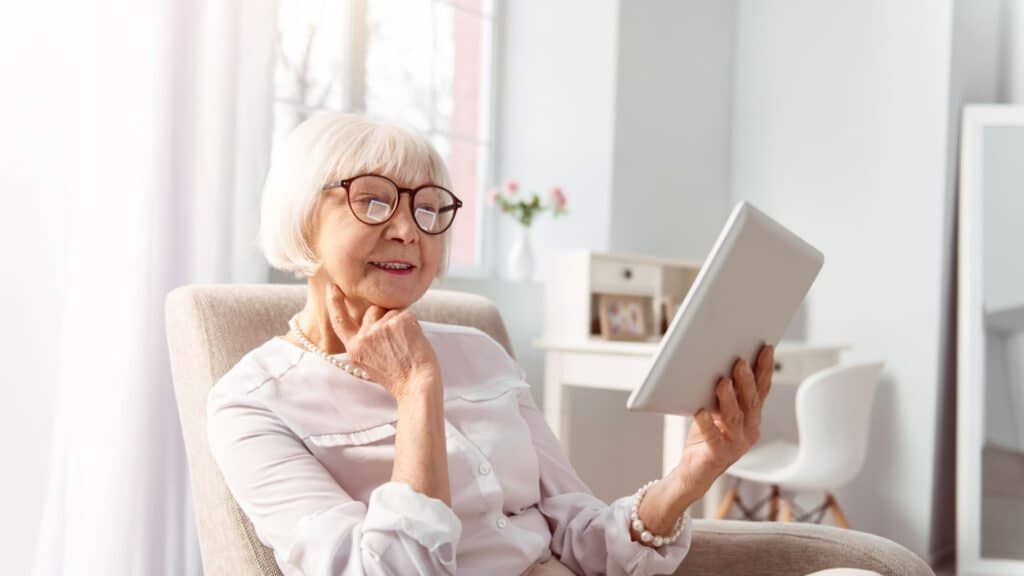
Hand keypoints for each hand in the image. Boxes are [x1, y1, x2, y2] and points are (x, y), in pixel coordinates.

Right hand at [324, 282, 440, 400]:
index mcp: (355, 348)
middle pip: (373, 311)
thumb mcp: (370, 363)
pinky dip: (413, 325)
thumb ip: (365, 342)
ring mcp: (381, 328)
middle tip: (397, 343)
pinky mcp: (399, 321)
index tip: (332, 286)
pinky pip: (407, 313)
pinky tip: (414, 342)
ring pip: (391, 312)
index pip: (340, 321)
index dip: (334, 302)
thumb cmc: (399, 377)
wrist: (417, 385)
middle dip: (385, 319)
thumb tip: (372, 321)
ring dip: (400, 323)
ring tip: (406, 346)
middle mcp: (364, 337)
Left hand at [676, 344, 774, 494]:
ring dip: (729, 397)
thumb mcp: (717, 412)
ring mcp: (735, 444)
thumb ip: (722, 395)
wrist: (694, 472)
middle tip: (740, 360)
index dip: (765, 369)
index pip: (761, 390)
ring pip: (734, 416)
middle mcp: (748, 430)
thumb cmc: (705, 438)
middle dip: (747, 379)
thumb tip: (720, 365)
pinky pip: (713, 436)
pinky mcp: (718, 454)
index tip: (766, 348)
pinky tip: (700, 411)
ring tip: (722, 380)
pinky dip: (707, 423)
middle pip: (750, 401)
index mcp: (751, 418)